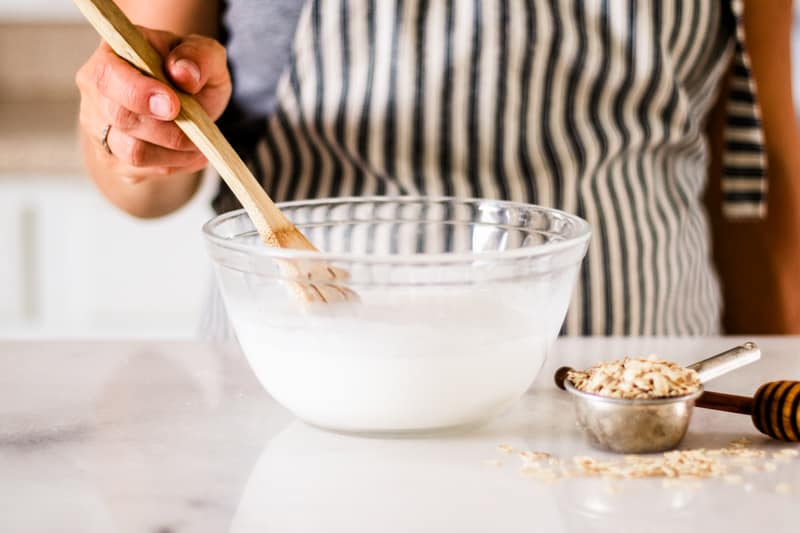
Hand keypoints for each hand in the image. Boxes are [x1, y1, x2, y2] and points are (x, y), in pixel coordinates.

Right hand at [76, 27, 231, 180]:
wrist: (184, 98)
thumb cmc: (189, 70)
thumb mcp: (205, 54)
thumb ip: (198, 56)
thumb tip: (184, 73)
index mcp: (111, 56)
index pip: (108, 77)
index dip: (139, 94)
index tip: (174, 106)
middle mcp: (95, 93)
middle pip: (121, 120)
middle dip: (168, 129)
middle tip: (199, 128)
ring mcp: (99, 128)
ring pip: (133, 153)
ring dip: (175, 151)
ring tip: (199, 140)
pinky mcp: (112, 159)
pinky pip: (142, 172)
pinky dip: (174, 164)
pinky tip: (189, 151)